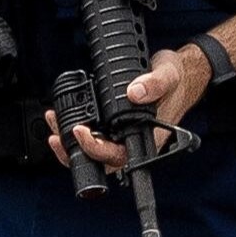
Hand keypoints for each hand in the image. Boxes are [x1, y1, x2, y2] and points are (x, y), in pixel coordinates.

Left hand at [49, 43, 216, 170]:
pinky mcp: (113, 124)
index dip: (97, 150)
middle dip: (74, 151)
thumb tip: (135, 93)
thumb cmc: (177, 81)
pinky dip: (75, 128)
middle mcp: (132, 141)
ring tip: (55, 121)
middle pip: (99, 161)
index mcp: (146, 139)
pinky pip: (92, 134)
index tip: (82, 132)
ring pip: (92, 149)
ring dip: (69, 141)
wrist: (180, 75)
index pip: (119, 157)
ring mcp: (121, 134)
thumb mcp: (168, 76)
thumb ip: (155, 84)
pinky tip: (63, 115)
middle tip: (57, 135)